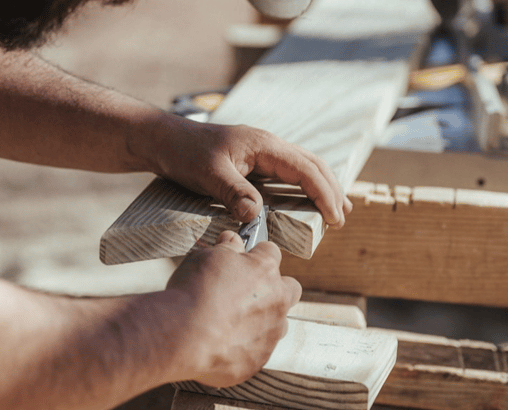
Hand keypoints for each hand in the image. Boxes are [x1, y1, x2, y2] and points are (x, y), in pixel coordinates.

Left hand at [151, 116, 352, 226]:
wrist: (164, 140)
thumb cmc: (185, 153)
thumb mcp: (208, 174)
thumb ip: (233, 192)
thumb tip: (256, 215)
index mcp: (264, 145)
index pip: (305, 169)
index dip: (323, 193)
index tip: (335, 217)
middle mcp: (268, 145)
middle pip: (312, 165)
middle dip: (331, 190)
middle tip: (342, 219)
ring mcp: (262, 152)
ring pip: (303, 167)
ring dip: (322, 187)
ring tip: (337, 210)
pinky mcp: (254, 161)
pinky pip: (288, 173)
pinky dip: (304, 186)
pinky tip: (307, 200)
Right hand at [166, 231, 301, 386]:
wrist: (182, 336)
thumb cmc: (193, 291)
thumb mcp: (206, 257)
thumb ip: (226, 248)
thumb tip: (232, 239)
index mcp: (265, 270)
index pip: (271, 252)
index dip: (256, 254)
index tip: (244, 258)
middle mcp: (276, 301)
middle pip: (290, 289)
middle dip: (275, 287)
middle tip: (248, 291)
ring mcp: (270, 333)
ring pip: (278, 323)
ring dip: (262, 320)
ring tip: (232, 322)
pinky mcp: (258, 360)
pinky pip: (257, 350)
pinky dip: (243, 347)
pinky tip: (220, 343)